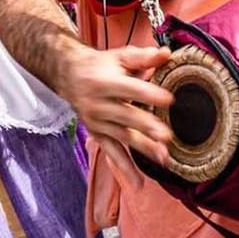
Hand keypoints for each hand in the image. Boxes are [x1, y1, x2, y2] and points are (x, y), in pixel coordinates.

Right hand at [54, 46, 172, 168]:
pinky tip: (138, 184)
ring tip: (164, 159)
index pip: (130, 89)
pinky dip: (124, 169)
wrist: (69, 76)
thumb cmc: (101, 65)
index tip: (169, 99)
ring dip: (143, 149)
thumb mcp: (120, 56)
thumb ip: (143, 56)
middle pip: (126, 117)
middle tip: (167, 136)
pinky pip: (111, 154)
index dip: (149, 94)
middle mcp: (99, 105)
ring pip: (122, 138)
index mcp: (106, 82)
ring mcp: (97, 122)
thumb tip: (167, 53)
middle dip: (146, 127)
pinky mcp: (97, 135)